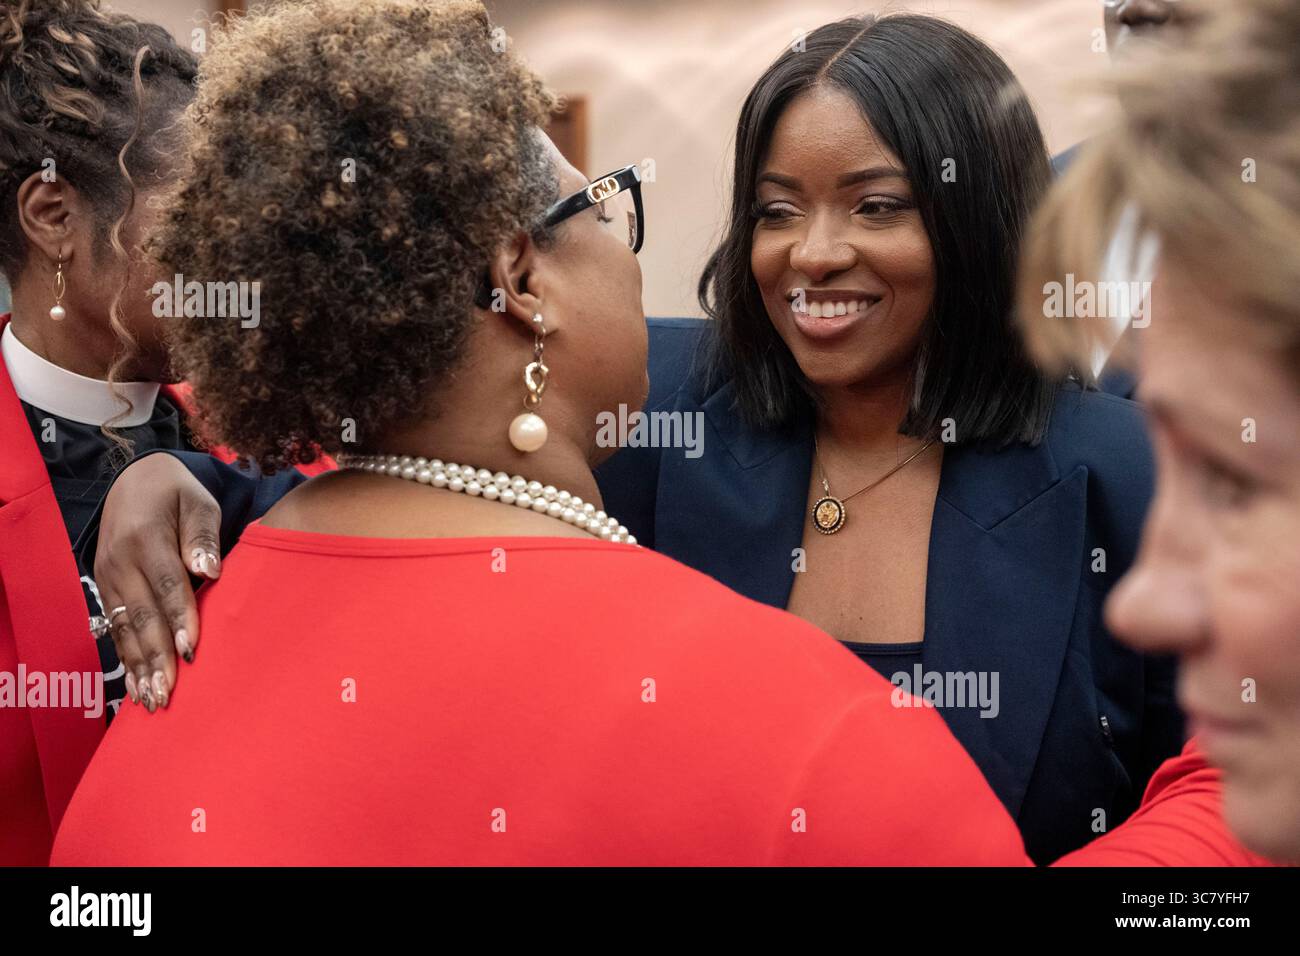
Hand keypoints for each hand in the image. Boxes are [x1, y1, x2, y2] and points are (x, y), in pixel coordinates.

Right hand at [95, 454, 222, 711]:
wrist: (134, 480)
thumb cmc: (178, 494)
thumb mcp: (198, 502)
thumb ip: (203, 536)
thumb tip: (209, 571)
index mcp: (145, 537)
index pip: (166, 584)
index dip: (179, 619)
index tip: (191, 651)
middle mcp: (119, 561)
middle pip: (142, 615)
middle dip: (155, 657)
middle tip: (169, 694)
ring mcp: (107, 576)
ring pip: (124, 628)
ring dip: (139, 667)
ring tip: (153, 701)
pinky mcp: (104, 588)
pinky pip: (115, 628)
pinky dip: (126, 658)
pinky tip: (136, 686)